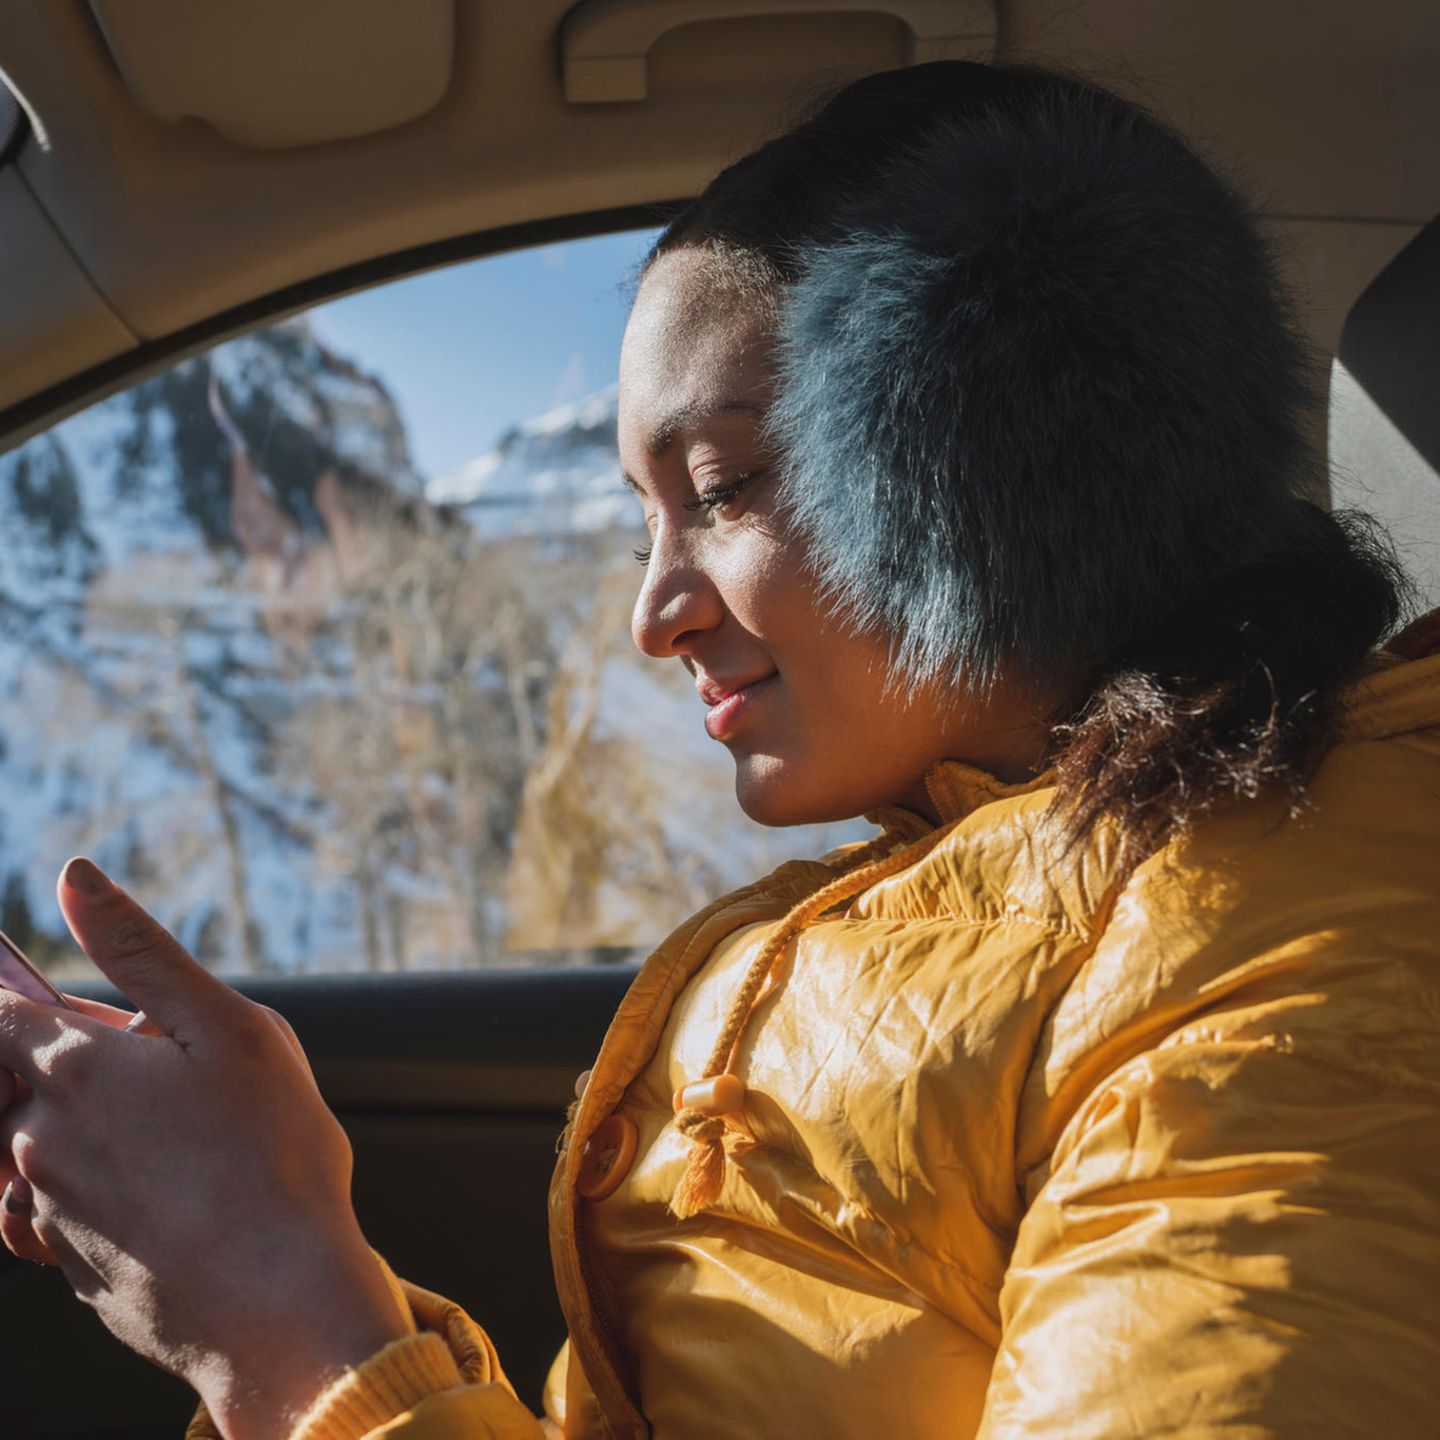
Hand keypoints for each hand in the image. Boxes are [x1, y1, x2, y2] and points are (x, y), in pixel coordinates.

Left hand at [0, 859, 410, 1439]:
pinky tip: (160, 1198)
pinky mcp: (64, 1266)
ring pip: (37, 1147)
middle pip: (21, 1078)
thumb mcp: (230, 1027)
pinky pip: (51, 1212)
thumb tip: (75, 877)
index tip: (53, 1000)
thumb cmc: (272, 1157)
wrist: (280, 1304)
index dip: (19, 995)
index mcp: (74, 1068)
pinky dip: (89, 1193)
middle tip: (168, 1084)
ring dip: (86, 1132)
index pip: (0, 1012)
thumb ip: (142, 949)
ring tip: (177, 1146)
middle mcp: (36, 1139)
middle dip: (77, 1067)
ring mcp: (44, 1210)